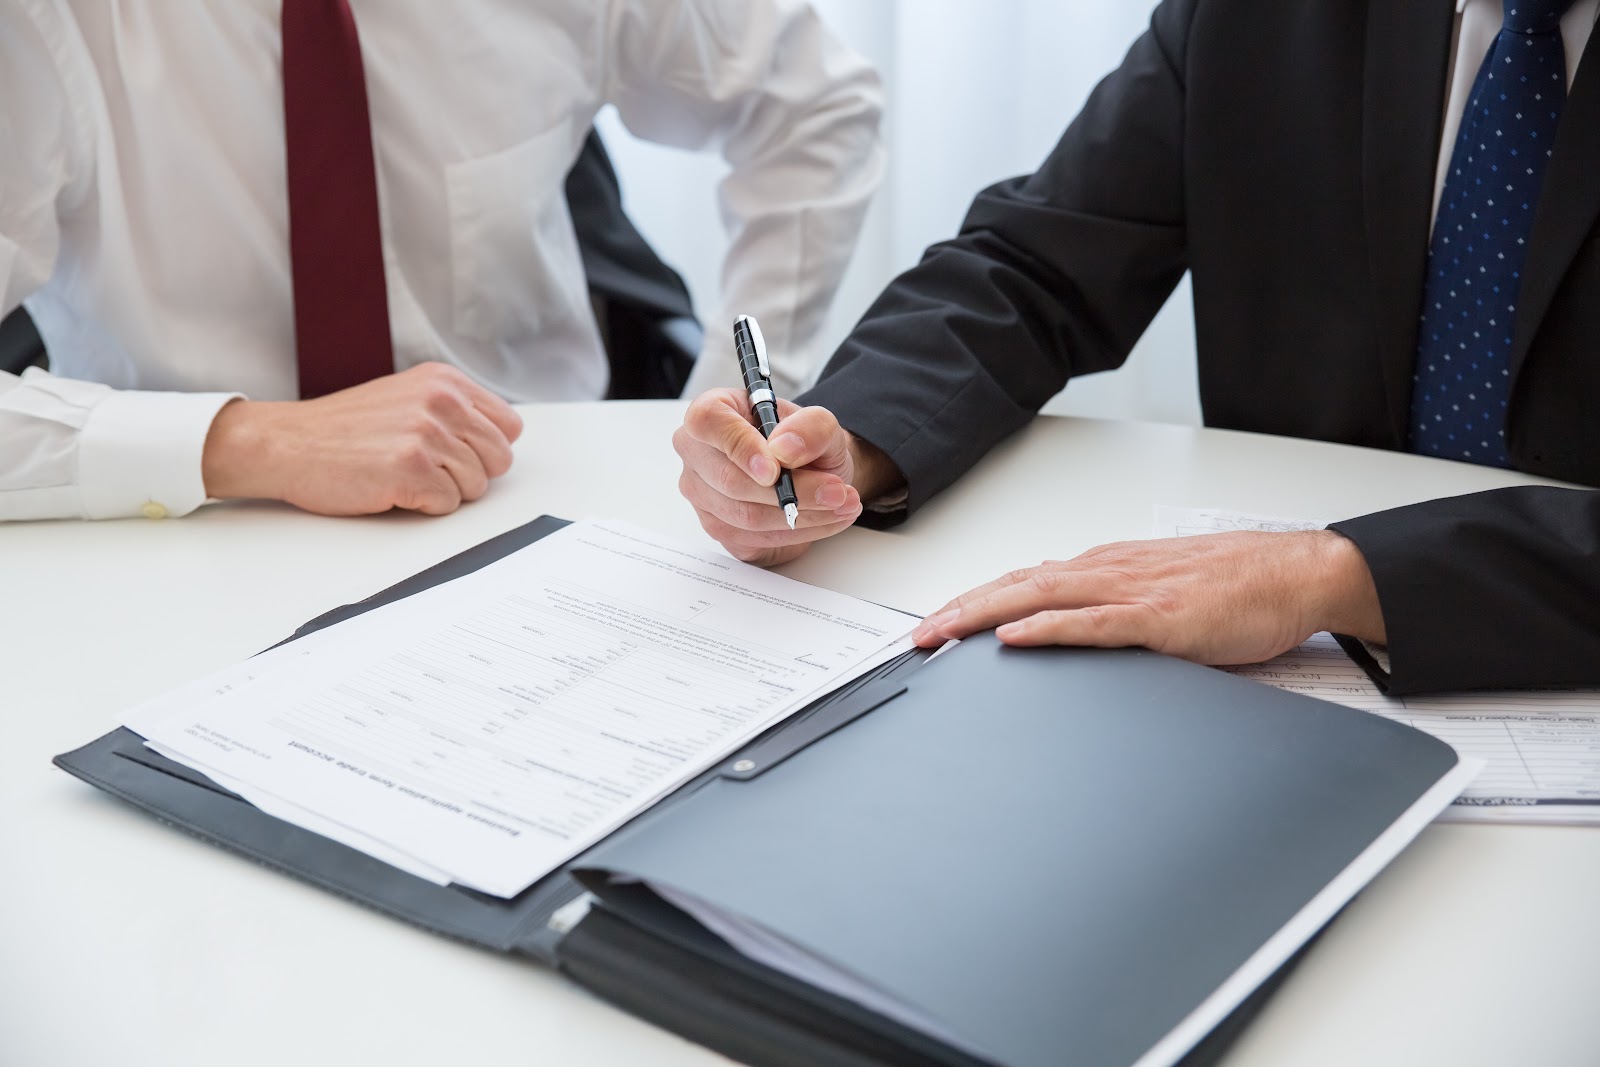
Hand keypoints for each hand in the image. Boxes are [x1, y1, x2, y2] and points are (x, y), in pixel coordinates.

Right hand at [202, 362, 522, 515]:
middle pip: (499, 460)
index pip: (509, 427)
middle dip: (470, 474)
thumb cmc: (343, 429)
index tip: (457, 454)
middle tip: (429, 470)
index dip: (486, 450)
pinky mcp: (412, 469)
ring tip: (404, 475)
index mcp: (445, 382)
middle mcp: (442, 402)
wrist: (288, 443)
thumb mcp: (407, 397)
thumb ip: (453, 411)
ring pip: (476, 486)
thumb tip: (498, 441)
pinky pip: (448, 505)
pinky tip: (392, 488)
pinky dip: (423, 506)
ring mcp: (428, 434)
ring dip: (443, 491)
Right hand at [673, 388, 899, 565]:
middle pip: (730, 481)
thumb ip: (810, 427)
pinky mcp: (720, 530)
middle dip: (792, 491)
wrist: (814, 472)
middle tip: (836, 491)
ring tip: (841, 503)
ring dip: (803, 515)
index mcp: (712, 413)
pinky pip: (756, 539)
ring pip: (746, 516)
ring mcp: (703, 496)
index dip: (740, 447)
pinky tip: (826, 519)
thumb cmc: (803, 443)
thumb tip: (786, 449)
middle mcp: (698, 455)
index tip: (776, 469)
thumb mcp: (821, 424)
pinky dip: (798, 532)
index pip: (707, 423)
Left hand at [910, 530, 1385, 663]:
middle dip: (959, 610)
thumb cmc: (1239, 587)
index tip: (937, 623)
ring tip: (940, 634)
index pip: (1025, 580)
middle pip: (1016, 585)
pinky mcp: (1159, 617)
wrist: (1298, 573)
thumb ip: (1117, 609)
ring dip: (982, 615)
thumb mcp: (1162, 593)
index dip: (975, 600)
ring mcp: (1131, 591)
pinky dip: (1046, 628)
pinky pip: (1091, 623)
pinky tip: (1013, 636)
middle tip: (916, 637)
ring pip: (1038, 596)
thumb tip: (1074, 631)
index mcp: (1108, 567)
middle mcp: (1108, 570)